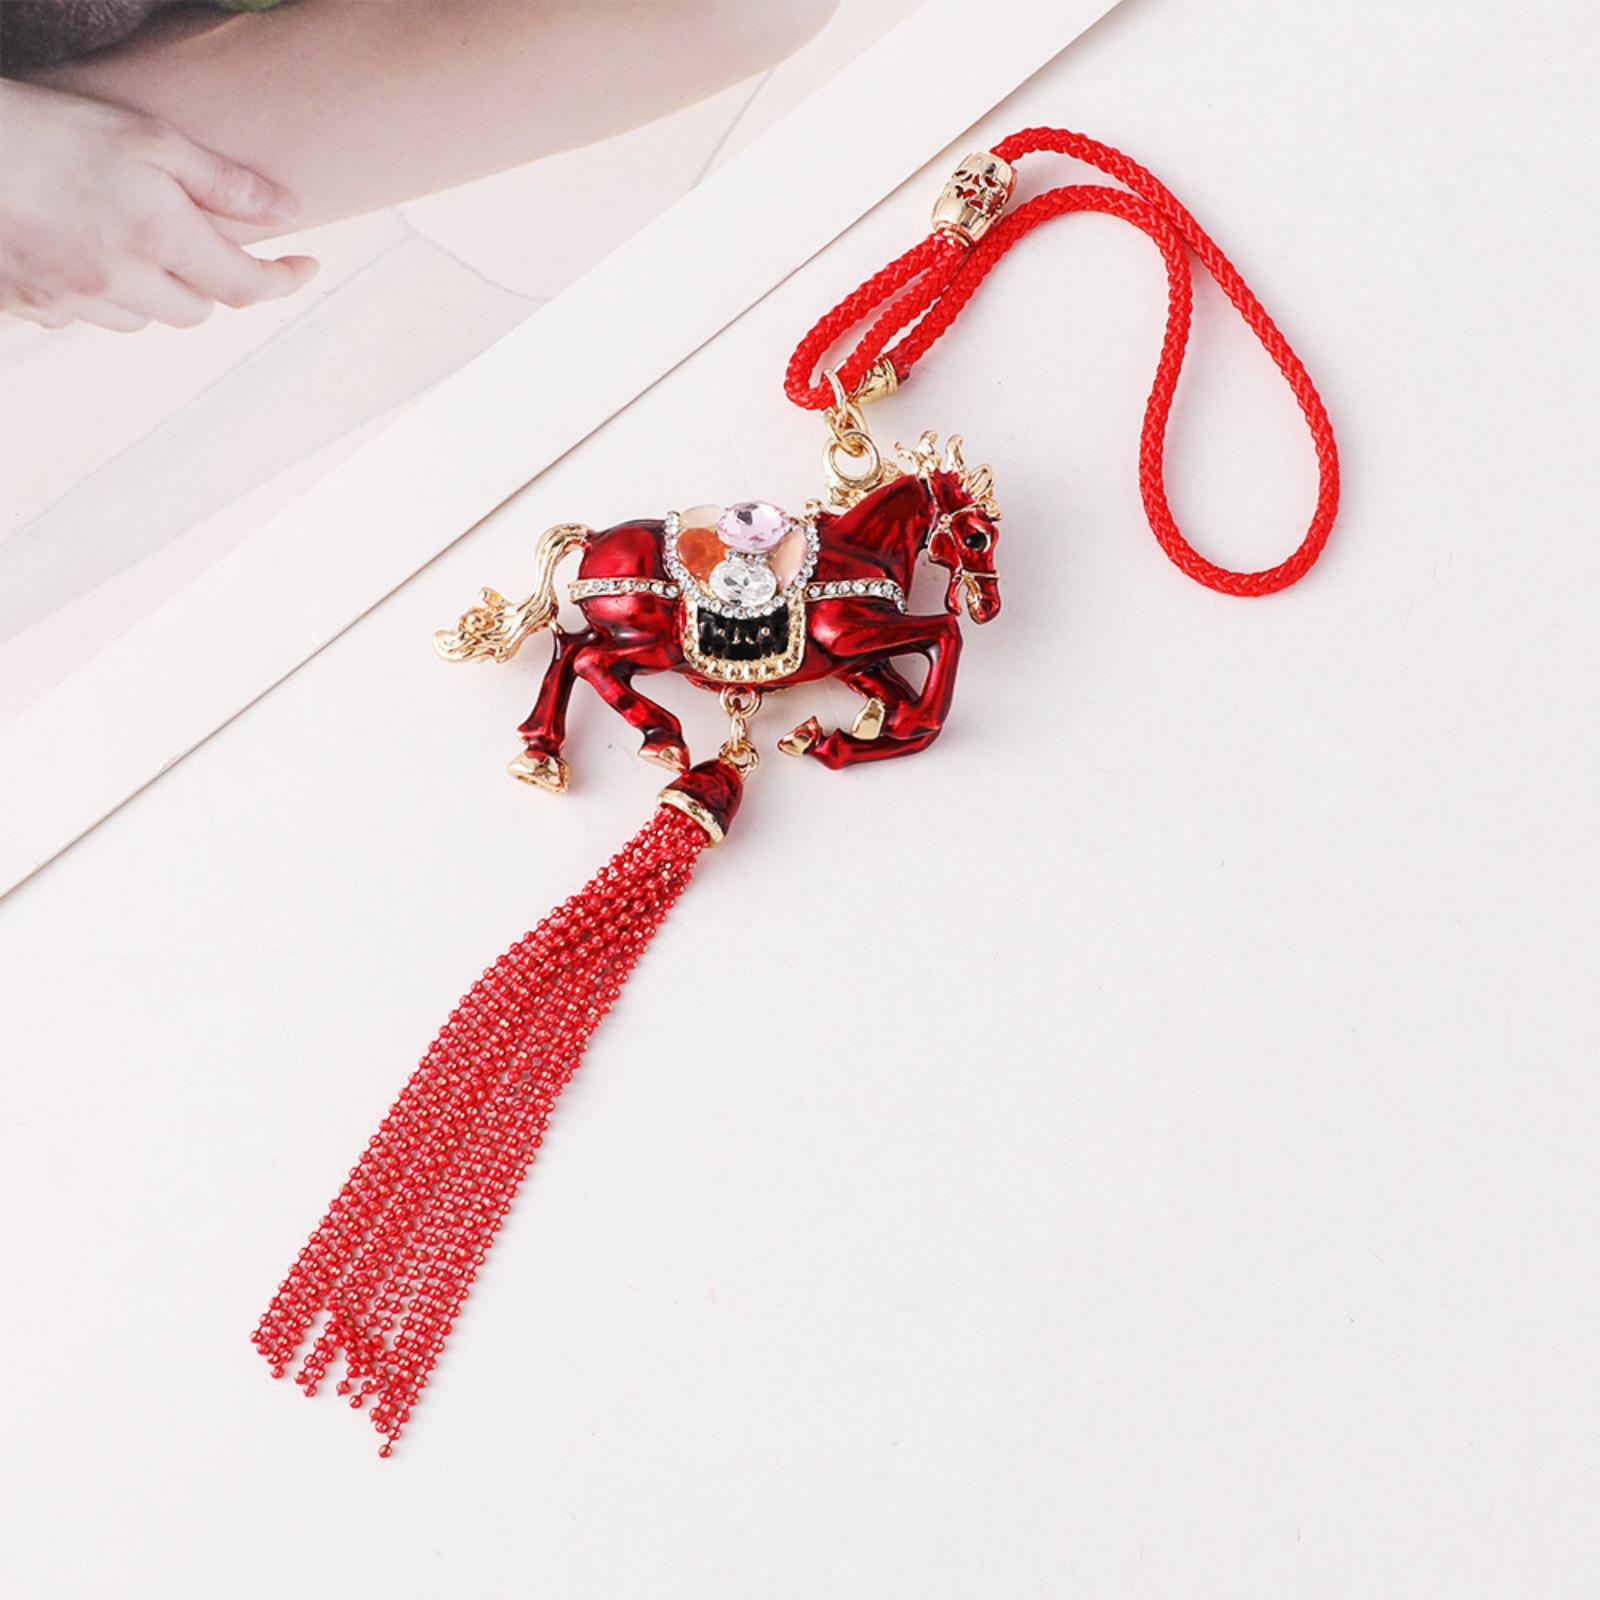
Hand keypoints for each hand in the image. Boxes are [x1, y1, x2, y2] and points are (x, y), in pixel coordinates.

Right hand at [0, 79, 317, 331]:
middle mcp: (123, 281)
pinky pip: (88, 315)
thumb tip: (290, 213)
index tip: (306, 267)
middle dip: (206, 283)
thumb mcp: (145, 135)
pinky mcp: (33, 307)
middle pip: (196, 312)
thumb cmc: (46, 127)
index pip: (246, 288)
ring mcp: (75, 300)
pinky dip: (99, 292)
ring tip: (128, 237)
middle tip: (195, 240)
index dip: (285, 282)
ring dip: (152, 290)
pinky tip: (79, 247)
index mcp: (158, 238)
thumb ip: (223, 182)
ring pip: (143, 318)